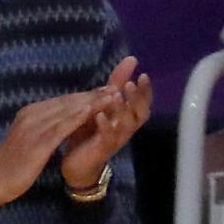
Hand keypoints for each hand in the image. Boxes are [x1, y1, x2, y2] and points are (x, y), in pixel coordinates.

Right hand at [0, 88, 117, 210]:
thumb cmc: (10, 165)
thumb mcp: (26, 140)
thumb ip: (40, 128)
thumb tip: (58, 122)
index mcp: (28, 113)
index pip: (61, 101)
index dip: (84, 95)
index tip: (104, 90)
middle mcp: (30, 115)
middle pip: (67, 102)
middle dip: (92, 95)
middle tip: (114, 88)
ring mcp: (33, 128)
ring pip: (67, 111)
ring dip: (91, 102)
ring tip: (111, 96)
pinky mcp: (37, 143)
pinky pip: (61, 128)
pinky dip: (77, 118)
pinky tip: (92, 112)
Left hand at [60, 56, 152, 188]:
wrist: (78, 164)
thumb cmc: (92, 132)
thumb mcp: (102, 104)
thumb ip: (115, 84)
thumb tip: (131, 59)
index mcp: (128, 117)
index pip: (143, 102)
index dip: (145, 90)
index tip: (143, 75)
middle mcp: (126, 128)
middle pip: (140, 113)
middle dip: (137, 98)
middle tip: (131, 84)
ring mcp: (116, 139)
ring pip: (126, 125)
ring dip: (122, 109)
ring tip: (117, 96)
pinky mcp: (103, 150)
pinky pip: (108, 138)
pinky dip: (105, 126)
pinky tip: (100, 116)